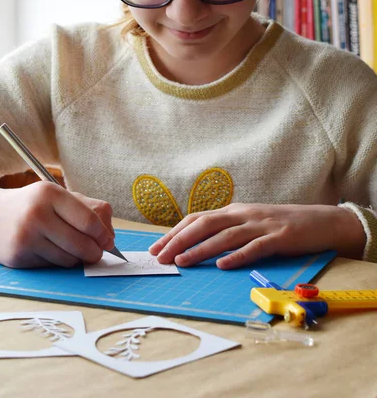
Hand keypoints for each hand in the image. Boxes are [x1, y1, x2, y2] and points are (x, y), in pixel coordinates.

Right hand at [0, 181, 114, 267]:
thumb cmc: (30, 206)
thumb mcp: (57, 197)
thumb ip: (88, 208)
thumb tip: (110, 235)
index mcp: (51, 193)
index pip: (89, 220)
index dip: (104, 235)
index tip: (109, 242)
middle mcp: (37, 213)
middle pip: (82, 243)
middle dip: (95, 252)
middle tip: (97, 253)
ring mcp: (26, 236)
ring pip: (68, 259)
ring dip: (76, 259)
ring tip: (71, 250)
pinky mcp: (17, 256)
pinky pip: (50, 266)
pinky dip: (56, 262)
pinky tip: (48, 251)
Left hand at [148, 203, 365, 268]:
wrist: (320, 221)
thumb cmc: (281, 225)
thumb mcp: (250, 222)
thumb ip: (228, 230)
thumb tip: (197, 244)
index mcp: (234, 210)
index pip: (197, 219)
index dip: (175, 233)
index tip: (156, 248)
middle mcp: (243, 214)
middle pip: (205, 224)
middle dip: (179, 241)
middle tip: (161, 257)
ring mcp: (261, 225)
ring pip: (225, 236)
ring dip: (201, 249)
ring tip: (182, 262)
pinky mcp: (279, 237)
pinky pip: (255, 247)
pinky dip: (237, 256)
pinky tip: (222, 266)